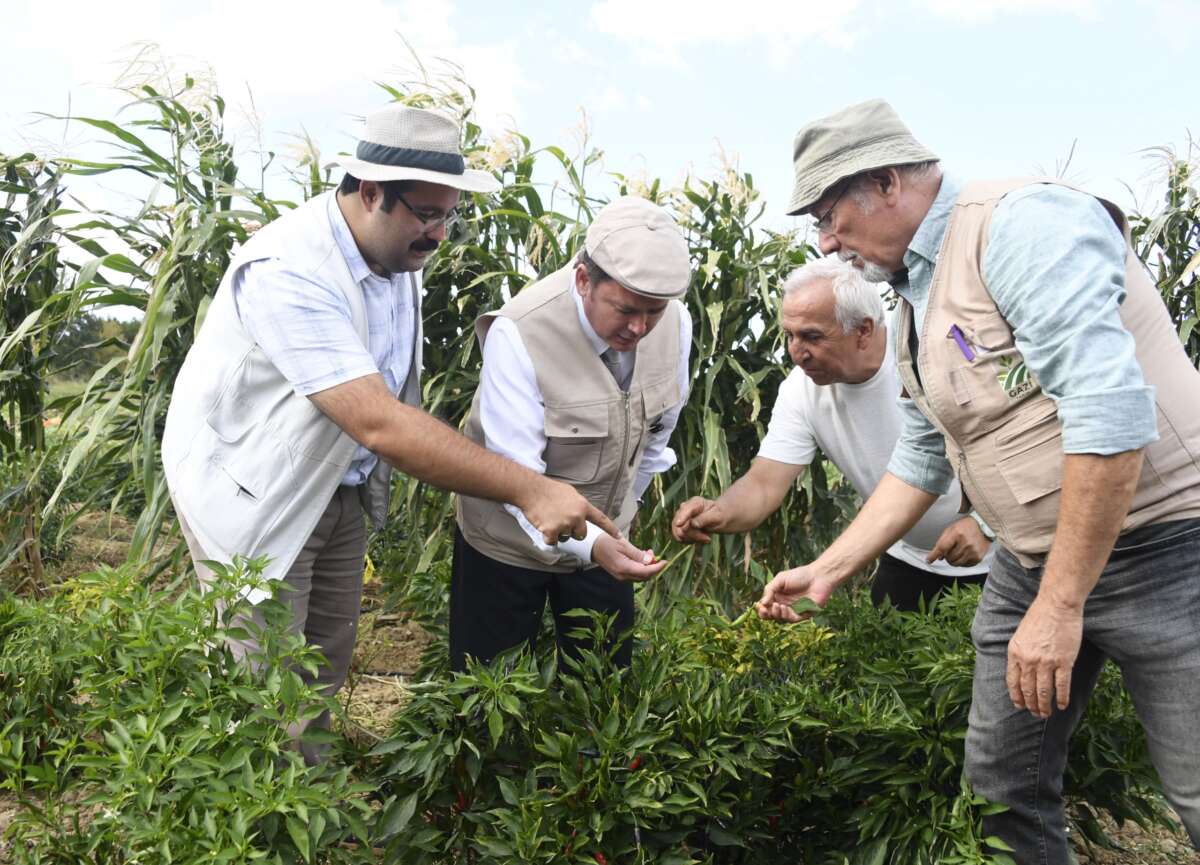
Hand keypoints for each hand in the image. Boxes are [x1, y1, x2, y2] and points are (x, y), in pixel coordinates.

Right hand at [521, 477, 617, 545]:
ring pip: (566, 538)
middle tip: (561, 521)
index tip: (619, 537)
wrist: (532, 490)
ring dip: (559, 533)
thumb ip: (579, 505)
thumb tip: (583, 514)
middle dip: (573, 532)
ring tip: (550, 519)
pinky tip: (543, 525)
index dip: (611, 529)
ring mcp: (565, 524)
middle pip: (582, 535)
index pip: (601, 519)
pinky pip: (553, 542)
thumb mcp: (570, 493)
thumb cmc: (549, 490)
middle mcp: (577, 516)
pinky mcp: (552, 531)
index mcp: (583, 506)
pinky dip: (548, 537)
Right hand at [592, 534, 668, 582]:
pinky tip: (641, 557)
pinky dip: (641, 567)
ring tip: (648, 552)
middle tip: (655, 554)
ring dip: (647, 567)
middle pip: (645, 576)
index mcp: (624, 568)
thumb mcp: (623, 545)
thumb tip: (651, 559)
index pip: (646, 572)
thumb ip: (638, 554)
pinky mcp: (620, 575)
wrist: (592, 546)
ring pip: (640, 576)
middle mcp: (623, 576)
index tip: (665, 561)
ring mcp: (621, 577)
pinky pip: (635, 574)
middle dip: (653, 567)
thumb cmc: (606, 542)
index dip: (657, 567)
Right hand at [671, 497, 724, 543]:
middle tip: (708, 539)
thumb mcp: (718, 517)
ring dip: (693, 539)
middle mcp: (685, 508)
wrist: (718, 519)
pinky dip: (690, 540)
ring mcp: (680, 517)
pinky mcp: (679, 527)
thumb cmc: (720, 516)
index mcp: (696, 503)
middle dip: (694, 534)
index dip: (681, 517)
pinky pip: (679, 538)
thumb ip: (706, 519)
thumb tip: (693, 524)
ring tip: (706, 538)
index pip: (686, 509)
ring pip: (679, 532)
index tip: (679, 524)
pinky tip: (699, 538)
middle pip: (681, 524)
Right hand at [755, 564, 839, 621]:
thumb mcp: (780, 579)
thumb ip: (770, 589)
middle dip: (765, 614)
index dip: (761, 608)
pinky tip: (784, 608)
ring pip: (781, 618)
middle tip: (764, 609)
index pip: (766, 606)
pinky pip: (792, 619)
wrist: (818, 577)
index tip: (758, 605)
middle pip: (771, 615)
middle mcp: (784, 605)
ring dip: (776, 614)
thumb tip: (762, 603)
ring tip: (777, 605)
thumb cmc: (799, 575)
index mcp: (777, 596)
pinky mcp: (803, 615)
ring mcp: (793, 610)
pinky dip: (786, 615)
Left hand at [926, 517, 991, 566]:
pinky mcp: (978, 557)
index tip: (929, 560)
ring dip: (953, 560)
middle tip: (949, 551)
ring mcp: (973, 551)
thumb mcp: (951, 529)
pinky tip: (964, 554)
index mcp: (957, 534)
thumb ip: (943, 542)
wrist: (984, 525)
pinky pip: (965, 565)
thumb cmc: (966, 526)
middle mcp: (966, 543)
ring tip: (956, 552)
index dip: (934, 555)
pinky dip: (961, 562)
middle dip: (946, 556)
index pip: (942, 547)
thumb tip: (938, 557)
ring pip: (956, 563)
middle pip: (949, 558)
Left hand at [1005, 594, 1083, 718]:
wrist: (1056, 606)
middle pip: (1028, 689)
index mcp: (1015, 652)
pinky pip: (1062, 685)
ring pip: (1044, 691)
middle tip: (1035, 713)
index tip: (1019, 705)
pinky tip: (1062, 705)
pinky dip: (1062, 698)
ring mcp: (1046, 662)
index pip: (1012, 681)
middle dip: (1031, 705)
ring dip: (1045, 706)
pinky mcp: (1064, 662)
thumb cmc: (1039, 618)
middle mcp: (1028, 660)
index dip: (1016, 696)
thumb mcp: (1020, 635)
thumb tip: (1021, 672)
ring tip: (1046, 713)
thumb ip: (1019, 653)